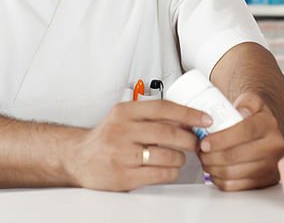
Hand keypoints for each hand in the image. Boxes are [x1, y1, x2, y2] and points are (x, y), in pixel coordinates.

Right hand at [69, 100, 210, 191]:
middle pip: (168, 133)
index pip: (163, 108)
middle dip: (189, 139)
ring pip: (167, 155)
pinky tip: (170, 168)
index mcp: (124, 112)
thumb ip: (150, 116)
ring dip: (181, 158)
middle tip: (196, 142)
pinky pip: (160, 174)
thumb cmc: (107, 137)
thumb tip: (187, 117)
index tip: (205, 119)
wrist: (78, 159)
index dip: (188, 113)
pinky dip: (172, 172)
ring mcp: (122, 155)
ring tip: (180, 157)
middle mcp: (122, 131)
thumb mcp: (124, 117)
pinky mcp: (124, 176)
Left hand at [198, 91, 283, 190]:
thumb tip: (239, 111)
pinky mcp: (263, 182)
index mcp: (269, 124)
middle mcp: (274, 146)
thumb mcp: (250, 101)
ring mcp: (270, 166)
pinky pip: (235, 186)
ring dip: (212, 168)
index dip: (221, 139)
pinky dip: (219, 180)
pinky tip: (214, 170)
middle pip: (235, 155)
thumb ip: (245, 101)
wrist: (266, 132)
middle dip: (211, 156)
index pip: (245, 132)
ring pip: (232, 173)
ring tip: (205, 159)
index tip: (204, 142)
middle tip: (200, 151)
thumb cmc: (252, 117)